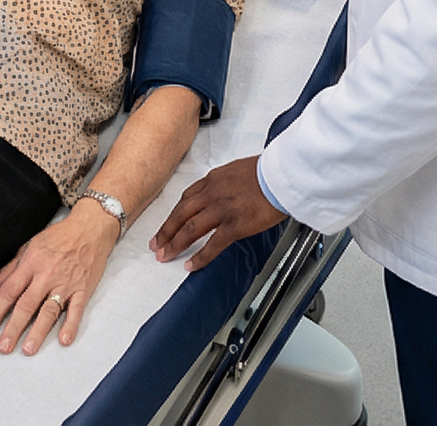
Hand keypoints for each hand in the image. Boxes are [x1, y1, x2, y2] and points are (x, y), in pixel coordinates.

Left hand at [0, 199, 116, 355]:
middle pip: (26, 304)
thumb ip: (9, 270)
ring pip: (49, 310)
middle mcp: (46, 274)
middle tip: (3, 347)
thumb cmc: (58, 237)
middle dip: (13, 328)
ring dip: (38, 331)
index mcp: (31, 263)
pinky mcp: (83, 289)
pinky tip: (64, 339)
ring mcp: (66, 283)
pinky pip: (76, 310)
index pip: (9, 290)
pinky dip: (71, 325)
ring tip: (28, 349)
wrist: (89, 228)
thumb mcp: (29, 247)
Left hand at [151, 157, 285, 271]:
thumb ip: (224, 184)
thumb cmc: (265, 172)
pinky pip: (212, 244)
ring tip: (164, 256)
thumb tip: (220, 193)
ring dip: (175, 244)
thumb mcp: (236, 171)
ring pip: (190, 229)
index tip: (167, 224)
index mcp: (212, 180)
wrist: (280, 175)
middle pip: (181, 214)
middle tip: (155, 244)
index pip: (186, 199)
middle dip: (165, 231)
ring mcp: (221, 210)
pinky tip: (190, 265)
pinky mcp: (234, 225)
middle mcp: (212, 194)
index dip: (174, 214)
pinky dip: (199, 257)